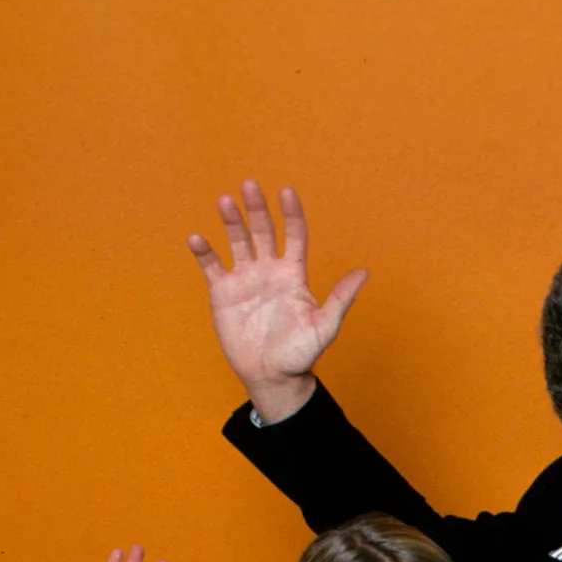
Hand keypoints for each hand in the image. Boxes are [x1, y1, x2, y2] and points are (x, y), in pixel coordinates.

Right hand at [187, 181, 368, 422]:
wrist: (272, 376)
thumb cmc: (301, 354)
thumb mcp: (324, 327)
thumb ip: (341, 299)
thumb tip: (365, 272)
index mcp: (293, 273)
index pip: (293, 235)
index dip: (290, 213)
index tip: (286, 192)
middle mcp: (268, 270)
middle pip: (262, 231)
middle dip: (257, 208)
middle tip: (250, 185)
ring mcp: (245, 279)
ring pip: (237, 241)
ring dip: (231, 221)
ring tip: (224, 201)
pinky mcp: (223, 292)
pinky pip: (212, 266)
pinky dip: (204, 252)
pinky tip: (196, 238)